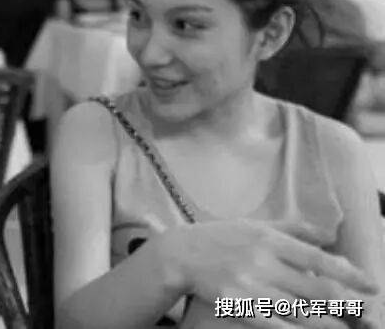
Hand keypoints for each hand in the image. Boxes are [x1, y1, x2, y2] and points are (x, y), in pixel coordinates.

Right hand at [167, 220, 378, 327]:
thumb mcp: (254, 224)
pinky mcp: (236, 305)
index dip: (349, 273)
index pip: (317, 258)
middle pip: (314, 288)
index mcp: (268, 238)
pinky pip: (273, 323)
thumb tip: (328, 234)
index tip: (371, 285)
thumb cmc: (219, 237)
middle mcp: (261, 261)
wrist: (179, 255)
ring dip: (326, 323)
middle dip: (345, 303)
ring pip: (298, 311)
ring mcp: (248, 285)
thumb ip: (292, 228)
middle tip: (364, 313)